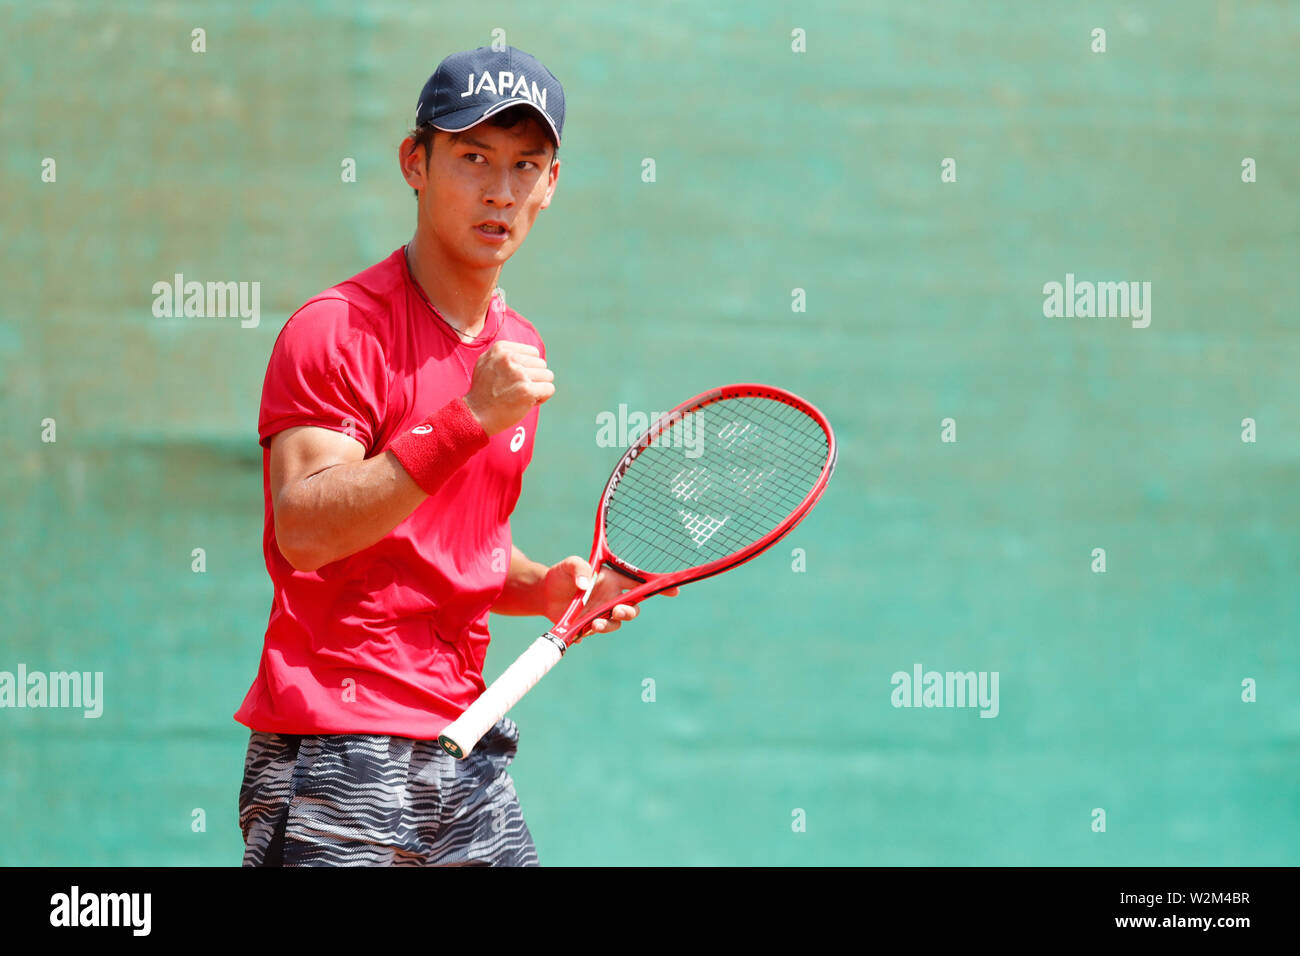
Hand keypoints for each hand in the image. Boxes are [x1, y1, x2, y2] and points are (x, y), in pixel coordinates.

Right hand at [463, 341, 554, 435]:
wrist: (475, 414)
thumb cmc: (484, 391)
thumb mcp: (487, 362)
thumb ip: (505, 354)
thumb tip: (532, 353)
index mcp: (500, 348)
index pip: (533, 352)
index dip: (528, 367)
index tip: (515, 378)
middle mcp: (509, 358)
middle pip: (541, 364)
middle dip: (534, 378)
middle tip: (518, 389)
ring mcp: (519, 374)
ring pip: (548, 376)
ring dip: (539, 387)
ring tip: (522, 395)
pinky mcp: (527, 390)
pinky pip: (549, 389)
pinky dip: (542, 397)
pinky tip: (528, 402)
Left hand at [541, 556, 678, 636]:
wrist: (545, 594)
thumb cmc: (562, 575)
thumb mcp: (570, 565)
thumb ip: (579, 568)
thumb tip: (585, 583)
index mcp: (614, 580)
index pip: (641, 583)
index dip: (659, 587)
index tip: (675, 591)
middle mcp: (612, 598)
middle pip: (632, 608)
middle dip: (629, 612)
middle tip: (617, 610)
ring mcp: (602, 614)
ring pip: (616, 623)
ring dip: (609, 625)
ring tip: (594, 624)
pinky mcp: (589, 626)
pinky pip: (595, 632)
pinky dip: (589, 632)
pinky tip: (579, 630)